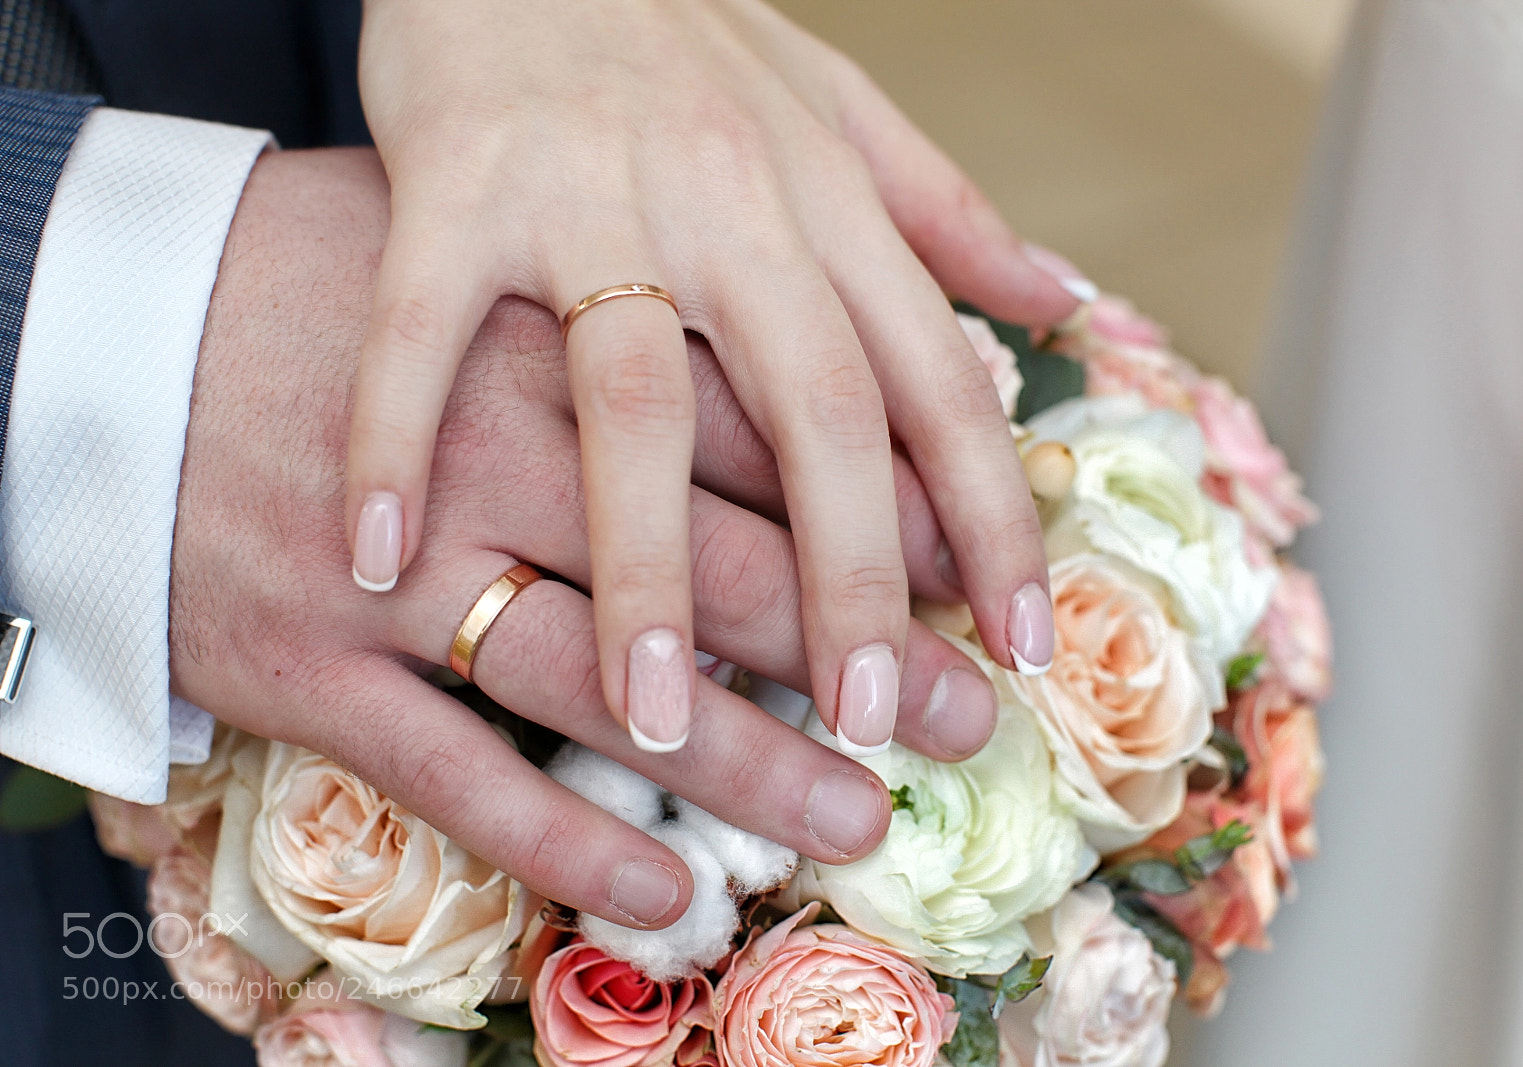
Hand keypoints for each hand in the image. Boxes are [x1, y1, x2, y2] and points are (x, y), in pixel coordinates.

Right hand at [173, 147, 1000, 928]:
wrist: (91, 313)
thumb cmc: (315, 263)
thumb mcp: (490, 216)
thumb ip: (651, 248)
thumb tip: (788, 272)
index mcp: (566, 331)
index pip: (771, 434)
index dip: (887, 519)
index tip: (973, 588)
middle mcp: (505, 448)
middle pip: (722, 559)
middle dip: (854, 649)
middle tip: (956, 718)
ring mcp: (405, 560)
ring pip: (606, 675)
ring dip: (740, 758)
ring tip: (849, 820)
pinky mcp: (311, 654)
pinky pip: (451, 764)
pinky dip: (555, 831)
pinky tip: (653, 885)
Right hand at [347, 0, 1088, 754]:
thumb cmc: (685, 31)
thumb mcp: (841, 106)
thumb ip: (946, 213)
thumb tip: (1063, 299)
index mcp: (829, 204)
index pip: (936, 380)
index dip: (994, 515)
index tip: (1028, 643)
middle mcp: (731, 204)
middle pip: (814, 412)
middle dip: (852, 579)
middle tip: (871, 723)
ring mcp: (590, 195)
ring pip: (637, 397)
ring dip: (647, 565)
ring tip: (661, 715)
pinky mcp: (455, 180)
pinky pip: (425, 327)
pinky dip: (396, 436)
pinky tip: (381, 554)